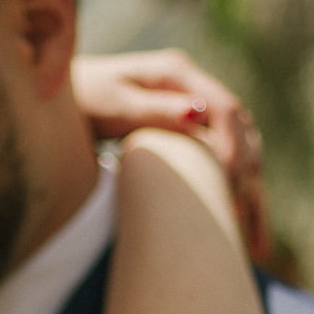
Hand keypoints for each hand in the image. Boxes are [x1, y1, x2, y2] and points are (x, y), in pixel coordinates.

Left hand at [73, 50, 272, 264]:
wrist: (59, 100)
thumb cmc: (81, 100)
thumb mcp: (114, 105)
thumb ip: (155, 110)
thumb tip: (199, 114)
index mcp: (177, 73)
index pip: (224, 108)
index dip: (233, 148)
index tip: (231, 186)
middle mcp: (192, 89)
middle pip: (241, 131)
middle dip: (248, 175)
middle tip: (238, 216)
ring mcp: (194, 112)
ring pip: (241, 150)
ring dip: (251, 192)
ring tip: (254, 240)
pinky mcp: (190, 137)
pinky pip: (223, 165)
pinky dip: (236, 195)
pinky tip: (243, 231)